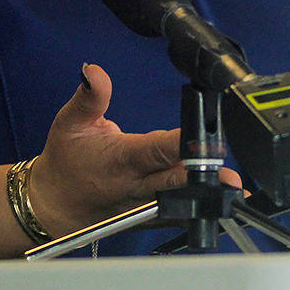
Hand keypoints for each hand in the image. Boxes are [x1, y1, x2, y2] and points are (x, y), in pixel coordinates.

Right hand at [26, 63, 241, 236]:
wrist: (54, 205)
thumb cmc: (64, 161)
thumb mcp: (70, 122)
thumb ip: (90, 96)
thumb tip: (93, 70)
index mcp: (121, 159)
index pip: (154, 149)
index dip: (179, 144)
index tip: (201, 138)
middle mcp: (136, 185)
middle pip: (175, 180)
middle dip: (202, 176)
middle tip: (229, 175)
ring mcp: (144, 207)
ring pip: (180, 201)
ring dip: (206, 194)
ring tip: (235, 190)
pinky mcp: (148, 219)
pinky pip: (177, 215)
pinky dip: (199, 210)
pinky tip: (225, 204)